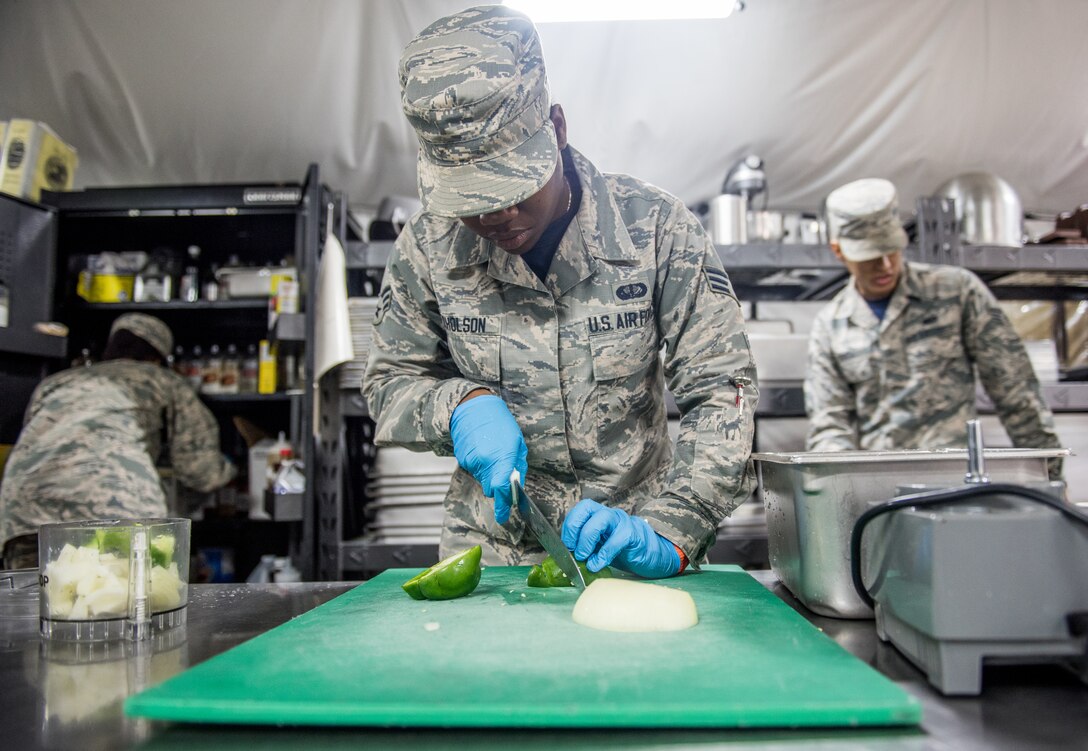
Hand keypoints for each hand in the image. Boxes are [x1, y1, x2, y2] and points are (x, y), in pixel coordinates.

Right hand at [450, 394, 527, 523]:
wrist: (474, 409)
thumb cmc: (500, 423)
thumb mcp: (518, 443)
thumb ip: (518, 467)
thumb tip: (517, 485)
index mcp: (502, 457)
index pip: (502, 489)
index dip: (503, 505)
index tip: (504, 516)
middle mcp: (485, 462)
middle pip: (492, 489)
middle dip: (498, 488)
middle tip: (504, 475)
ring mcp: (472, 461)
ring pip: (484, 480)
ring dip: (490, 474)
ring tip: (493, 454)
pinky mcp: (464, 459)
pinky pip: (476, 471)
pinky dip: (481, 467)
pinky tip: (484, 451)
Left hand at [561, 499, 680, 578]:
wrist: (650, 554)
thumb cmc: (622, 550)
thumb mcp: (599, 546)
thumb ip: (585, 546)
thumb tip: (566, 555)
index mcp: (598, 515)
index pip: (580, 509)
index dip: (570, 524)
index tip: (566, 545)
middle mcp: (609, 515)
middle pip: (587, 508)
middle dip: (575, 528)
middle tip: (572, 550)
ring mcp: (622, 523)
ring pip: (602, 519)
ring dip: (587, 538)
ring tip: (583, 557)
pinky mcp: (633, 535)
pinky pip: (617, 540)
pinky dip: (604, 554)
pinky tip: (597, 565)